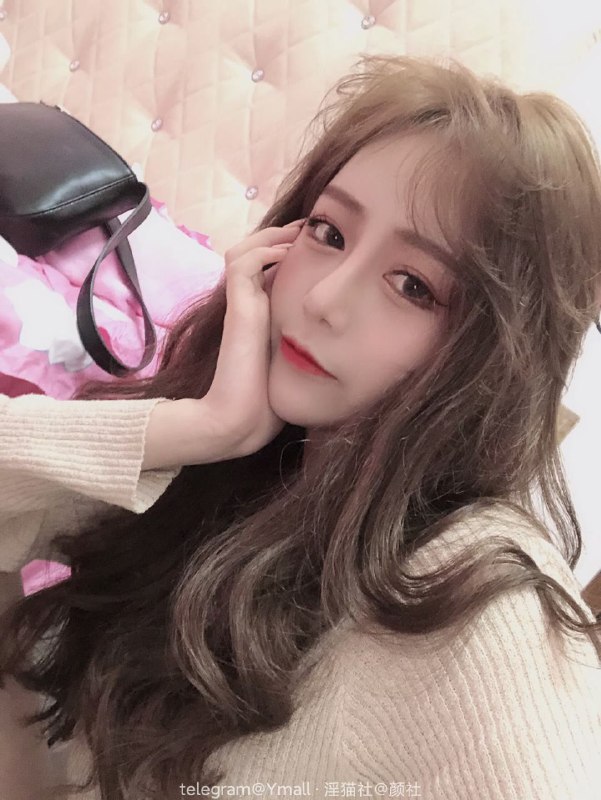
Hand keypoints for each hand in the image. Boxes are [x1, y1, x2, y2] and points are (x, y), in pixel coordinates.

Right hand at [203, 219, 304, 456]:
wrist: (243, 418)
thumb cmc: (271, 398)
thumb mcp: (293, 361)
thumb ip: (303, 342)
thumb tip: (334, 331)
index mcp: (257, 314)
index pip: (265, 269)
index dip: (285, 252)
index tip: (317, 246)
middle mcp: (246, 304)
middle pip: (252, 253)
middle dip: (279, 238)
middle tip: (307, 230)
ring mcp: (239, 304)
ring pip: (243, 251)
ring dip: (270, 237)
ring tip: (298, 234)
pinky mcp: (237, 307)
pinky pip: (243, 263)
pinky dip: (263, 251)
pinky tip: (288, 253)